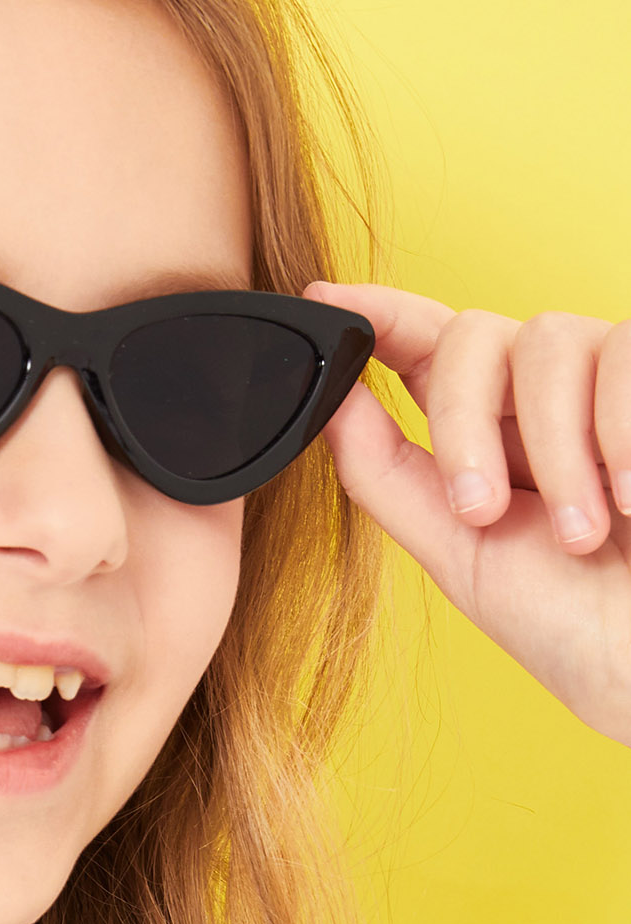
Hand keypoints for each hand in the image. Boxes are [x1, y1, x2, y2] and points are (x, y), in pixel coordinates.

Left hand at [301, 281, 630, 747]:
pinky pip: (625, 354)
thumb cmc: (573, 621)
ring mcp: (612, 381)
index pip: (423, 344)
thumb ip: (384, 473)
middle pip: (472, 335)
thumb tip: (325, 400)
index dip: (375, 311)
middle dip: (463, 420)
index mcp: (487, 428)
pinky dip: (620, 434)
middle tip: (481, 511)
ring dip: (553, 449)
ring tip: (582, 536)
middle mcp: (545, 392)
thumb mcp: (457, 549)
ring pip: (548, 339)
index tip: (322, 303)